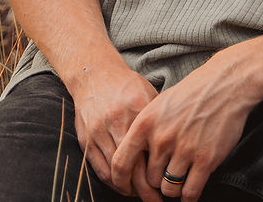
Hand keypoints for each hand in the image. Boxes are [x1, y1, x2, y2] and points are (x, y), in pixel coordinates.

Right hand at [72, 65, 158, 197]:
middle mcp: (118, 121)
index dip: (159, 174)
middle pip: (133, 167)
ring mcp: (100, 131)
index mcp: (138, 109)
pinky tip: (123, 186)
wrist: (94, 74)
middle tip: (156, 200)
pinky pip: (100, 169)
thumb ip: (158, 120)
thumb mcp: (148, 95)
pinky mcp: (87, 139)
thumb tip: (175, 148)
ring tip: (140, 195)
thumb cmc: (126, 86)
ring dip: (129, 188)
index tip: (168, 185)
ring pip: (115, 172)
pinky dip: (112, 182)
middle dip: (146, 191)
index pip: (151, 151)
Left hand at [111, 55, 251, 201]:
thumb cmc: (192, 93)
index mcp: (145, 123)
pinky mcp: (205, 159)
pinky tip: (190, 189)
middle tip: (165, 177)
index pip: (121, 162)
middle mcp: (161, 138)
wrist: (224, 84)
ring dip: (174, 188)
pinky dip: (189, 196)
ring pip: (169, 189)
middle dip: (157, 182)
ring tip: (179, 180)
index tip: (127, 187)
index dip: (120, 180)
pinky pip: (190, 192)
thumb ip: (146, 130)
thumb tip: (136, 155)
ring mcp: (184, 150)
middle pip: (149, 180)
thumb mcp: (159, 104)